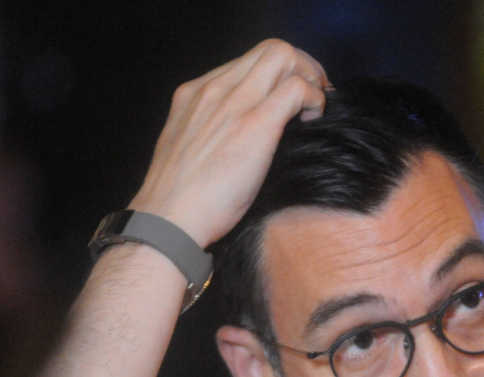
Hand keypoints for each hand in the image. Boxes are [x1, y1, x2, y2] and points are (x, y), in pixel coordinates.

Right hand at [127, 39, 329, 247]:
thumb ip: (211, 129)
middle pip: (269, 49)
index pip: (247, 61)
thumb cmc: (182, 199)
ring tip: (315, 107)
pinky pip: (295, 88)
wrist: (169, 219)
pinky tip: (313, 119)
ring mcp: (232, 103)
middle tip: (314, 93)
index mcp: (195, 94)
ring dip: (310, 77)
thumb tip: (242, 133)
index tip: (291, 94)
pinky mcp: (254, 123)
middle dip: (301, 65)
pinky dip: (314, 99)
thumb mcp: (190, 148)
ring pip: (283, 56)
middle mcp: (213, 89)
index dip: (278, 72)